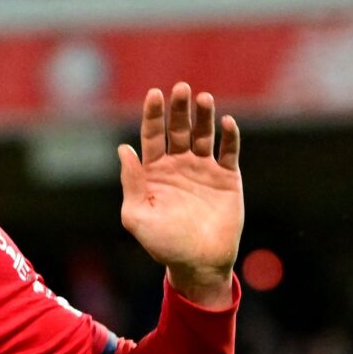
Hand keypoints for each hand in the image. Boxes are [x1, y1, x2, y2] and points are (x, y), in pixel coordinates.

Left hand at [118, 82, 242, 307]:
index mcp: (154, 172)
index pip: (152, 135)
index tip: (155, 94)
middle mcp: (179, 165)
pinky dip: (229, 136)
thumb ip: (132, 183)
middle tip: (181, 89)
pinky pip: (229, 152)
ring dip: (204, 116)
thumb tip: (123, 149)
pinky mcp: (227, 178)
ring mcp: (204, 169)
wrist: (198, 264)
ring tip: (204, 99)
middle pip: (179, 129)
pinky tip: (226, 123)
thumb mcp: (138, 217)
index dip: (153, 115)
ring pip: (204, 134)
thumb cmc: (163, 244)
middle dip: (179, 108)